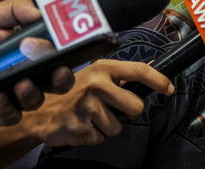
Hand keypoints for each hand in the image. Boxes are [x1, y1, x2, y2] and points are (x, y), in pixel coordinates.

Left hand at [0, 0, 76, 129]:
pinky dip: (6, 107)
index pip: (61, 55)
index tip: (68, 46)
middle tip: (57, 69)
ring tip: (21, 83)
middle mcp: (30, 76)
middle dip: (62, 78)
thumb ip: (15, 8)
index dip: (70, 53)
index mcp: (32, 53)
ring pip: (35, 101)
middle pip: (58, 82)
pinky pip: (10, 116)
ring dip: (32, 92)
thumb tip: (40, 12)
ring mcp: (14, 97)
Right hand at [23, 59, 174, 146]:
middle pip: (135, 107)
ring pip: (118, 128)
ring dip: (106, 126)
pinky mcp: (80, 128)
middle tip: (113, 109)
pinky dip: (92, 136)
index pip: (139, 71)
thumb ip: (121, 74)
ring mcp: (87, 108)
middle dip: (129, 113)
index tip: (169, 88)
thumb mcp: (94, 73)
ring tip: (89, 116)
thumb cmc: (69, 91)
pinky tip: (80, 125)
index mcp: (102, 68)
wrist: (35, 111)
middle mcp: (96, 85)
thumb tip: (153, 65)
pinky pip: (100, 138)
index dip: (158, 80)